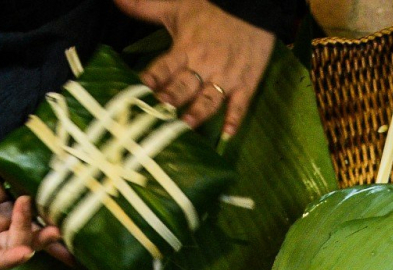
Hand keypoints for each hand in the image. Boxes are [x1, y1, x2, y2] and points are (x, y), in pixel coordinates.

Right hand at [0, 144, 66, 268]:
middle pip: (13, 248)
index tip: (24, 252)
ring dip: (43, 236)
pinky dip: (43, 217)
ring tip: (58, 228)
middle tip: (48, 229)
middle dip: (32, 243)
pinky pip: (29, 215)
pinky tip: (59, 213)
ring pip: (25, 235)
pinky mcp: (7, 202)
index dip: (7, 260)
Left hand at [118, 0, 274, 138]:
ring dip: (197, 112)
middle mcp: (205, 64)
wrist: (252, 7)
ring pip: (209, 98)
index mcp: (186, 47)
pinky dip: (235, 119)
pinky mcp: (246, 82)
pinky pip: (240, 104)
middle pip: (184, 86)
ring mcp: (226, 76)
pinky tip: (228, 134)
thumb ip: (144, 6)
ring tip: (186, 125)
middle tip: (158, 111)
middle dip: (171, 99)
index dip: (151, 79)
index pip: (164, 67)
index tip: (139, 92)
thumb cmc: (211, 9)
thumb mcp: (175, 6)